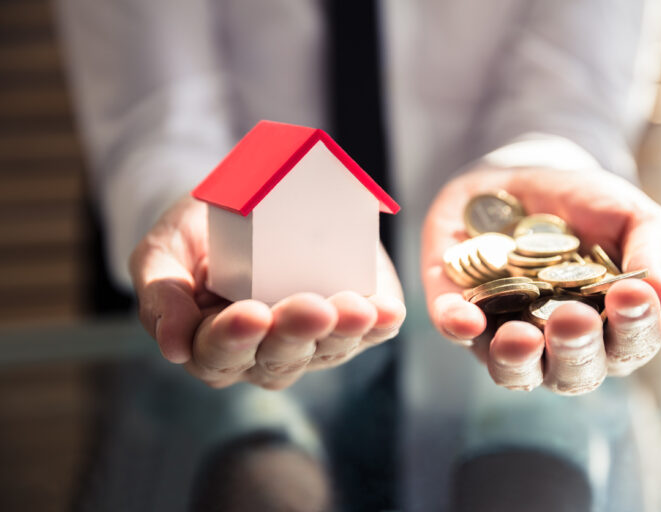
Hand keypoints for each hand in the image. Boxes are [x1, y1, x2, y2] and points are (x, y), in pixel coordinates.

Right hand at [129, 196, 405, 389]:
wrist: (247, 205)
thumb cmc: (199, 234)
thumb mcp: (164, 251)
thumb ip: (161, 293)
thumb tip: (172, 348)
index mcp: (213, 345)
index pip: (219, 354)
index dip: (234, 338)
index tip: (251, 314)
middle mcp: (264, 353)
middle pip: (280, 357)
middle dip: (297, 333)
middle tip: (312, 309)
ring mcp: (312, 341)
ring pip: (328, 350)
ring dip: (344, 332)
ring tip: (357, 310)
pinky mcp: (350, 321)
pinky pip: (369, 333)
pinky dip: (380, 325)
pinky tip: (387, 313)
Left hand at [421, 167, 660, 394]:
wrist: (520, 177)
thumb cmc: (586, 207)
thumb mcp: (630, 214)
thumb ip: (653, 250)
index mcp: (610, 329)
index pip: (629, 346)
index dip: (634, 328)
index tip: (632, 296)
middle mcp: (558, 345)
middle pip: (571, 372)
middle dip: (574, 348)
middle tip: (573, 319)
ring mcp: (504, 335)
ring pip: (512, 370)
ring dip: (516, 357)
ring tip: (520, 336)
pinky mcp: (458, 312)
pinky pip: (455, 331)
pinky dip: (458, 327)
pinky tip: (464, 317)